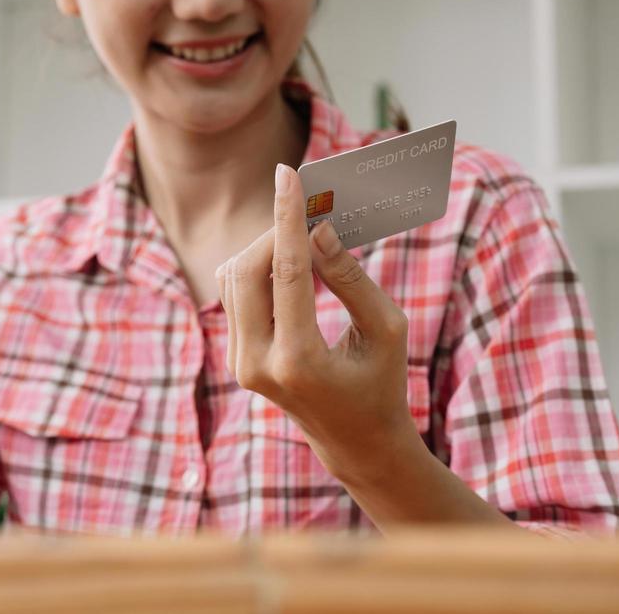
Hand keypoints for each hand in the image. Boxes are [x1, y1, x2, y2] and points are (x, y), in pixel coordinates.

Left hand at [217, 162, 418, 483]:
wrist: (355, 443)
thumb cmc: (381, 383)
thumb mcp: (384, 330)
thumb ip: (350, 278)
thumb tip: (318, 229)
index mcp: (299, 361)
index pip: (287, 273)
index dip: (288, 219)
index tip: (288, 175)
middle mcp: (258, 364)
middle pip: (248, 271)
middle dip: (274, 231)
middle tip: (303, 205)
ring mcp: (240, 364)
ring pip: (234, 280)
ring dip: (264, 248)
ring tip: (301, 234)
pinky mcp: (236, 358)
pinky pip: (234, 295)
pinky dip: (258, 268)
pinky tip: (287, 259)